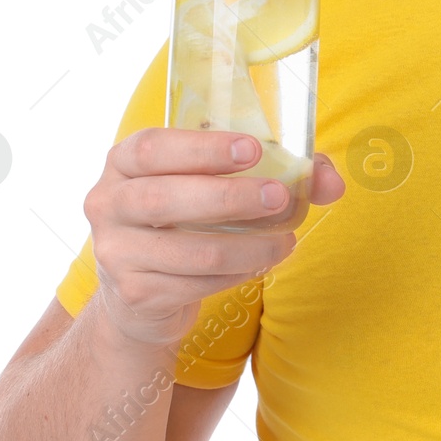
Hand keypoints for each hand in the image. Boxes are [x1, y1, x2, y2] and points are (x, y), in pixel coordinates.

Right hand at [82, 128, 345, 345]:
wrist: (143, 291)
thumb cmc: (190, 217)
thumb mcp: (218, 183)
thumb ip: (279, 172)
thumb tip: (332, 182)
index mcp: (125, 161)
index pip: (154, 147)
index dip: (203, 148)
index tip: (253, 149)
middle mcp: (108, 202)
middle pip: (164, 199)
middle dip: (229, 198)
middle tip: (280, 198)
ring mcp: (115, 251)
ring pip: (188, 251)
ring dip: (247, 246)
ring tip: (286, 241)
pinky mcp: (134, 293)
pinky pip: (194, 284)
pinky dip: (236, 274)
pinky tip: (260, 263)